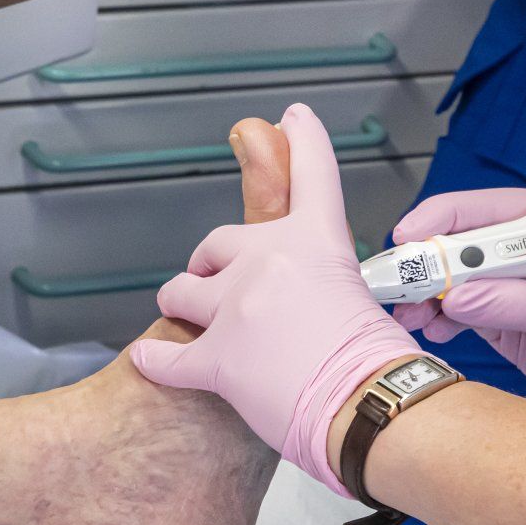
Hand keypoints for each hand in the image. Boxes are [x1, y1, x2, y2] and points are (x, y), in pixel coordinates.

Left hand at [130, 105, 422, 496]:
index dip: (303, 140)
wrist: (374, 408)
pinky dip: (156, 363)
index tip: (291, 117)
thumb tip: (305, 295)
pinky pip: (168, 357)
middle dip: (211, 264)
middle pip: (217, 244)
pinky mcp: (218, 356)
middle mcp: (270, 261)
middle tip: (218, 289)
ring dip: (182, 303)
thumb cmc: (377, 365)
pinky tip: (148, 364)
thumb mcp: (360, 296)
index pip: (312, 175)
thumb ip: (322, 279)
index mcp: (316, 242)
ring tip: (191, 321)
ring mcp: (239, 306)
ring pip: (181, 292)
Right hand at [392, 188, 525, 423]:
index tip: (408, 246)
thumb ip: (520, 304)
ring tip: (409, 316)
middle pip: (452, 241)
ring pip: (445, 276)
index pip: (479, 212)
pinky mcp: (496, 309)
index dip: (438, 225)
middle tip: (393, 286)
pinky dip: (434, 317)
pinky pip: (452, 307)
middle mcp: (522, 243)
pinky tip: (431, 330)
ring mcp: (506, 278)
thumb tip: (458, 297)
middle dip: (419, 264)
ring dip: (420, 295)